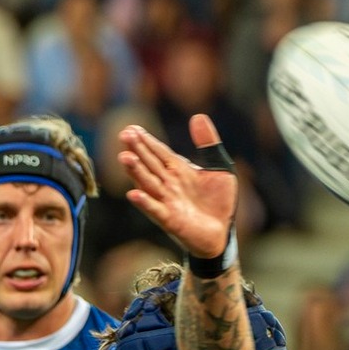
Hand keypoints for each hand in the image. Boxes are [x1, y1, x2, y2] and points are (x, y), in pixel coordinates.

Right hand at [118, 115, 237, 260]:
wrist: (224, 232)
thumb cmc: (218, 202)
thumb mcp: (220, 167)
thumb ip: (208, 143)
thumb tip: (198, 117)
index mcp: (178, 170)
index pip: (159, 152)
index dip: (146, 140)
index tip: (132, 128)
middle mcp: (168, 184)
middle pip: (150, 164)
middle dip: (137, 150)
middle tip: (124, 135)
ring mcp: (167, 202)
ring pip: (148, 184)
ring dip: (136, 172)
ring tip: (124, 158)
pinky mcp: (170, 220)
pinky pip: (155, 210)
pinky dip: (144, 203)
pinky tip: (133, 194)